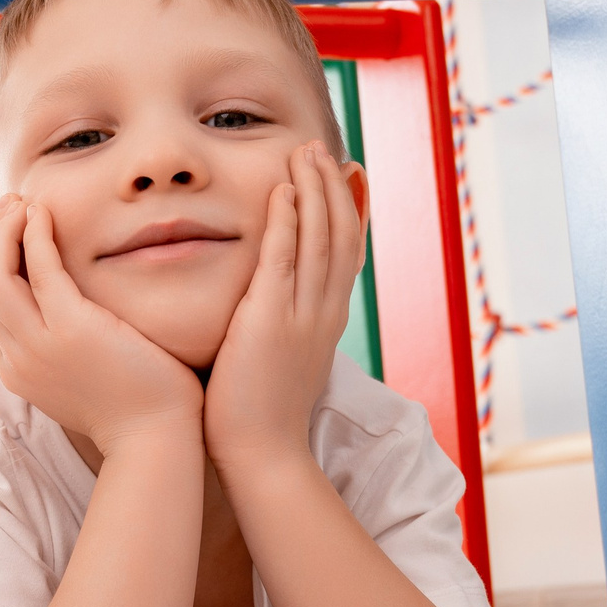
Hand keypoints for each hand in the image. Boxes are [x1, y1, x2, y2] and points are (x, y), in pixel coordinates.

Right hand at [0, 195, 203, 453]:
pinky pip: (39, 270)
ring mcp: (39, 346)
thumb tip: (54, 305)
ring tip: (24, 204)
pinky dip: (34, 236)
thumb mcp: (82, 369)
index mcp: (17, 369)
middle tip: (11, 205)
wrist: (157, 439)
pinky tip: (44, 215)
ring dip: (4, 230)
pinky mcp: (71, 331)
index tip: (3, 227)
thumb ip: (62, 337)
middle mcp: (17, 359)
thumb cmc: (134, 403)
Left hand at [203, 142, 366, 474]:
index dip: (349, 211)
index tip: (346, 175)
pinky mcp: (271, 320)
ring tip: (304, 152)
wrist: (262, 456)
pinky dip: (288, 221)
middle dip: (333, 188)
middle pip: (341, 235)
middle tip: (322, 149)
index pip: (346, 254)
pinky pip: (284, 259)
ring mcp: (303, 316)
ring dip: (314, 190)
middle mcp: (324, 313)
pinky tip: (283, 191)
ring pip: (320, 238)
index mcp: (326, 322)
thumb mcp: (278, 364)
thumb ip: (277, 331)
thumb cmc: (258, 418)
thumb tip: (266, 314)